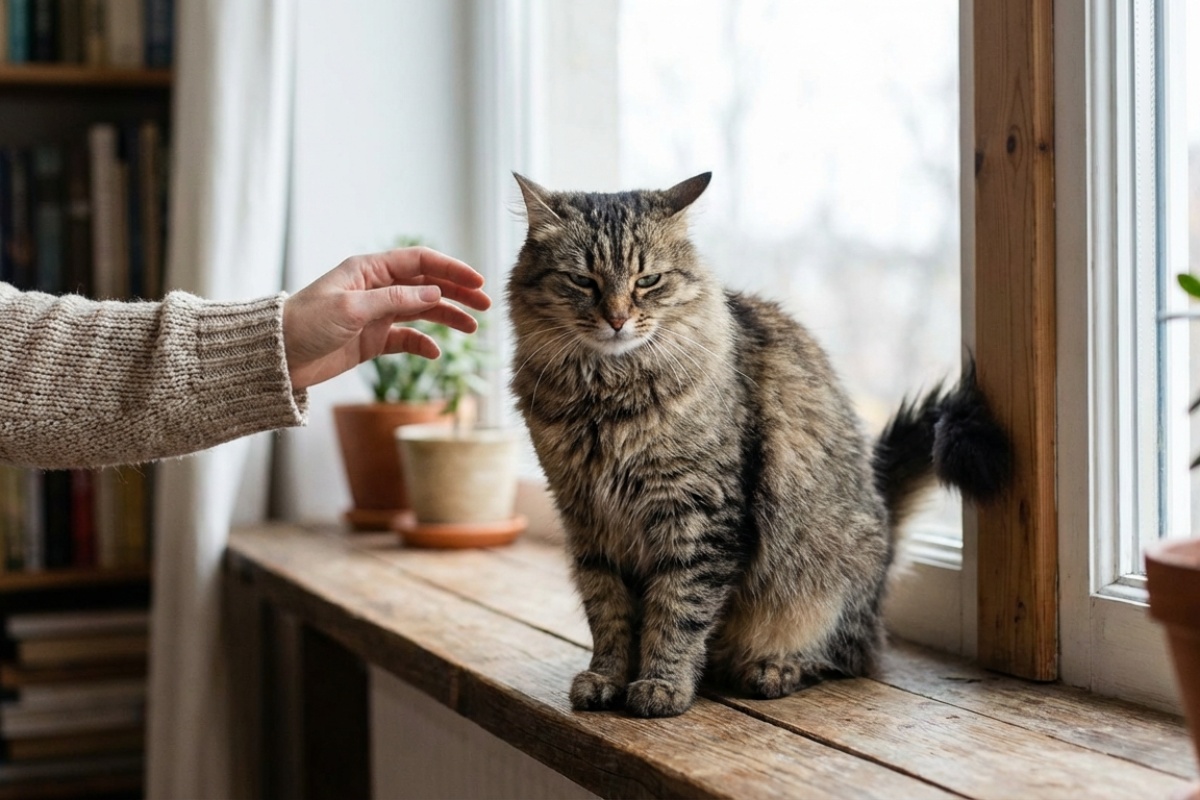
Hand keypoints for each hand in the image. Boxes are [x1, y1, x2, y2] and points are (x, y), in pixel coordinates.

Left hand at [282, 247, 491, 389]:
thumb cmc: (305, 324)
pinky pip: (406, 338)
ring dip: (447, 317)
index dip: (451, 269)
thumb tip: (435, 293)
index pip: (420, 262)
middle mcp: (376, 288)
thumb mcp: (352, 308)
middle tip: (485, 305)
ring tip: (472, 327)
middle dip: (457, 293)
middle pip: (427, 285)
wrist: (277, 357)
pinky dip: (423, 344)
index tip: (477, 282)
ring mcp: (376, 314)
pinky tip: (436, 353)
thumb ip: (395, 300)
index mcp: (369, 270)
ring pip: (422, 311)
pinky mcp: (372, 340)